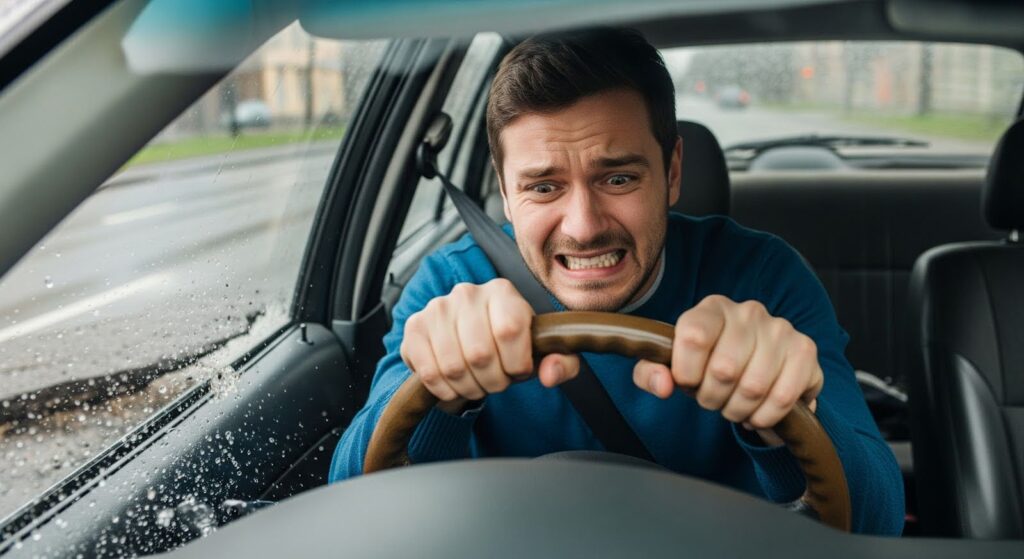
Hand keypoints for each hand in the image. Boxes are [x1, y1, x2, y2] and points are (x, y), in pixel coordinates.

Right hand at [400, 279, 579, 413]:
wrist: (470, 342)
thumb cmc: (512, 347)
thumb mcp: (545, 354)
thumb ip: (562, 363)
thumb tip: (550, 375)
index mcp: (502, 291)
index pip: (509, 331)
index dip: (516, 364)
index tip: (518, 370)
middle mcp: (467, 292)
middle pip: (480, 353)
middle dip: (493, 381)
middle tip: (496, 382)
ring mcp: (436, 308)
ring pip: (453, 366)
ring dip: (469, 388)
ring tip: (477, 383)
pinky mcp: (414, 327)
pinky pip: (429, 372)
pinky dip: (445, 390)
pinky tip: (454, 385)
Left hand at [632, 295, 823, 443]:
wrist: (750, 370)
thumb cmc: (704, 366)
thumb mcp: (668, 368)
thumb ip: (650, 374)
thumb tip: (663, 385)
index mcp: (711, 309)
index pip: (693, 337)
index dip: (687, 373)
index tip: (687, 382)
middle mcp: (748, 312)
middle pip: (724, 369)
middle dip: (712, 398)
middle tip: (713, 399)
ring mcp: (781, 329)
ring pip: (754, 387)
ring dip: (738, 410)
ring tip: (734, 406)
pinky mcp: (806, 351)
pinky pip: (784, 397)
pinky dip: (766, 416)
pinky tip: (758, 412)